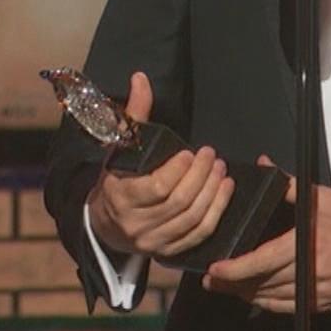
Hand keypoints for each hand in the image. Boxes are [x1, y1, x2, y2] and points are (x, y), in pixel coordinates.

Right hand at [86, 71, 234, 258]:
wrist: (105, 223)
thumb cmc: (115, 178)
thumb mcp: (118, 147)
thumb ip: (133, 113)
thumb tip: (141, 78)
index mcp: (120, 197)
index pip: (157, 187)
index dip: (180, 170)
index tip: (192, 152)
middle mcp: (136, 224)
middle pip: (179, 202)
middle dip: (201, 177)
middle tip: (212, 156)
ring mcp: (153, 241)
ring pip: (192, 219)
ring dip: (213, 193)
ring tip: (221, 169)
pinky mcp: (168, 252)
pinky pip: (199, 235)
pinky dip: (216, 212)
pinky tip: (225, 190)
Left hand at [202, 160, 330, 313]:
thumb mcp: (324, 198)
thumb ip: (288, 185)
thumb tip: (264, 165)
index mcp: (305, 246)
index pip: (261, 262)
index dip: (234, 269)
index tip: (214, 269)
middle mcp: (308, 274)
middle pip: (260, 285)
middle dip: (231, 284)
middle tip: (209, 279)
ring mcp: (314, 294)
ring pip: (270, 300)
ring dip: (245, 295)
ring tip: (224, 287)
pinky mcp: (320, 306)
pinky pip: (285, 309)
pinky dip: (265, 303)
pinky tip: (253, 296)